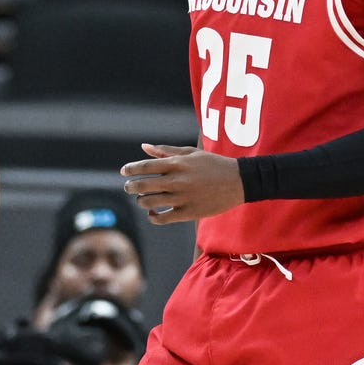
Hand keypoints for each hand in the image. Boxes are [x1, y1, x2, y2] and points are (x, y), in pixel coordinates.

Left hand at [121, 143, 242, 223]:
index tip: (124, 172)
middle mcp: (178, 180)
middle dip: (130, 187)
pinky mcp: (188, 213)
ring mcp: (182, 198)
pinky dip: (152, 216)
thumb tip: (144, 147)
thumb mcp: (192, 153)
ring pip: (149, 203)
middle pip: (142, 186)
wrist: (239, 181)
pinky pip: (161, 218)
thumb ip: (166, 151)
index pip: (145, 166)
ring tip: (143, 199)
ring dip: (141, 201)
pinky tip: (154, 212)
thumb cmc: (214, 164)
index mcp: (178, 164)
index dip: (130, 169)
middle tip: (129, 187)